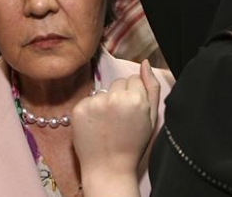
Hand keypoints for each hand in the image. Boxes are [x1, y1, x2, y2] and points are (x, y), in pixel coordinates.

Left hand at [72, 60, 159, 196]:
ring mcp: (95, 102)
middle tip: (120, 118)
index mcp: (136, 99)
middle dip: (120, 95)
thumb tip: (146, 62)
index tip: (132, 111)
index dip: (134, 95)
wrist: (109, 169)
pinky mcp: (79, 109)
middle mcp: (115, 97)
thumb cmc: (133, 144)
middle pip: (118, 82)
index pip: (134, 79)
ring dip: (105, 102)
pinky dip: (91, 110)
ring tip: (108, 123)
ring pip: (103, 90)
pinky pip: (89, 99)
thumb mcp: (151, 117)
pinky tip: (95, 125)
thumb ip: (152, 87)